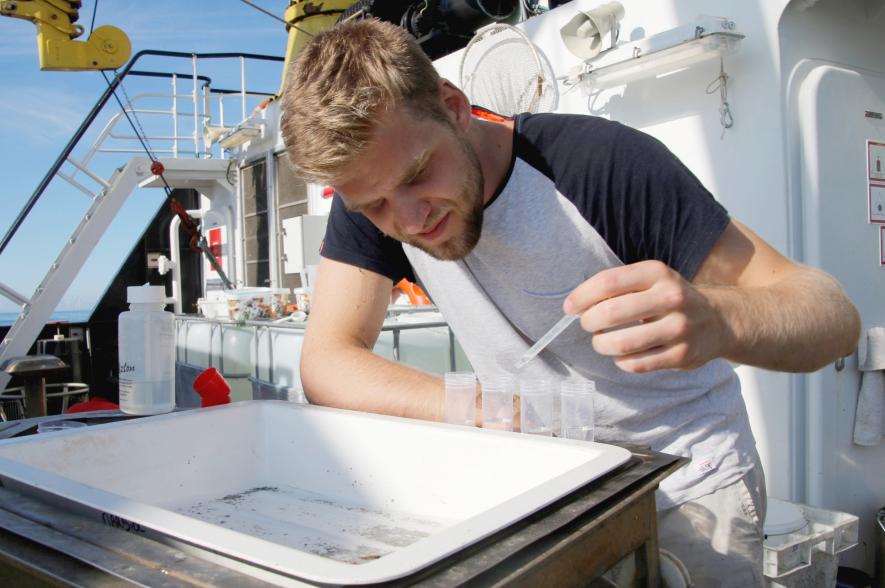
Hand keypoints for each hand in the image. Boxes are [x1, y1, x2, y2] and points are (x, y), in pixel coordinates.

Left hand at [563, 260, 731, 372]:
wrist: (717, 321)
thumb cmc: (669, 299)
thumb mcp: (650, 280)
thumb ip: (618, 286)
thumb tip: (576, 304)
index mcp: (657, 273)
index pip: (607, 282)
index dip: (582, 297)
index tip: (570, 308)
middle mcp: (671, 297)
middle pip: (611, 313)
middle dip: (589, 322)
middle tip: (587, 325)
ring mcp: (679, 328)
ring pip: (621, 343)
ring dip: (601, 344)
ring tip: (601, 342)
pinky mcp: (682, 355)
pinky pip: (636, 364)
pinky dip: (621, 361)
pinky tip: (621, 355)